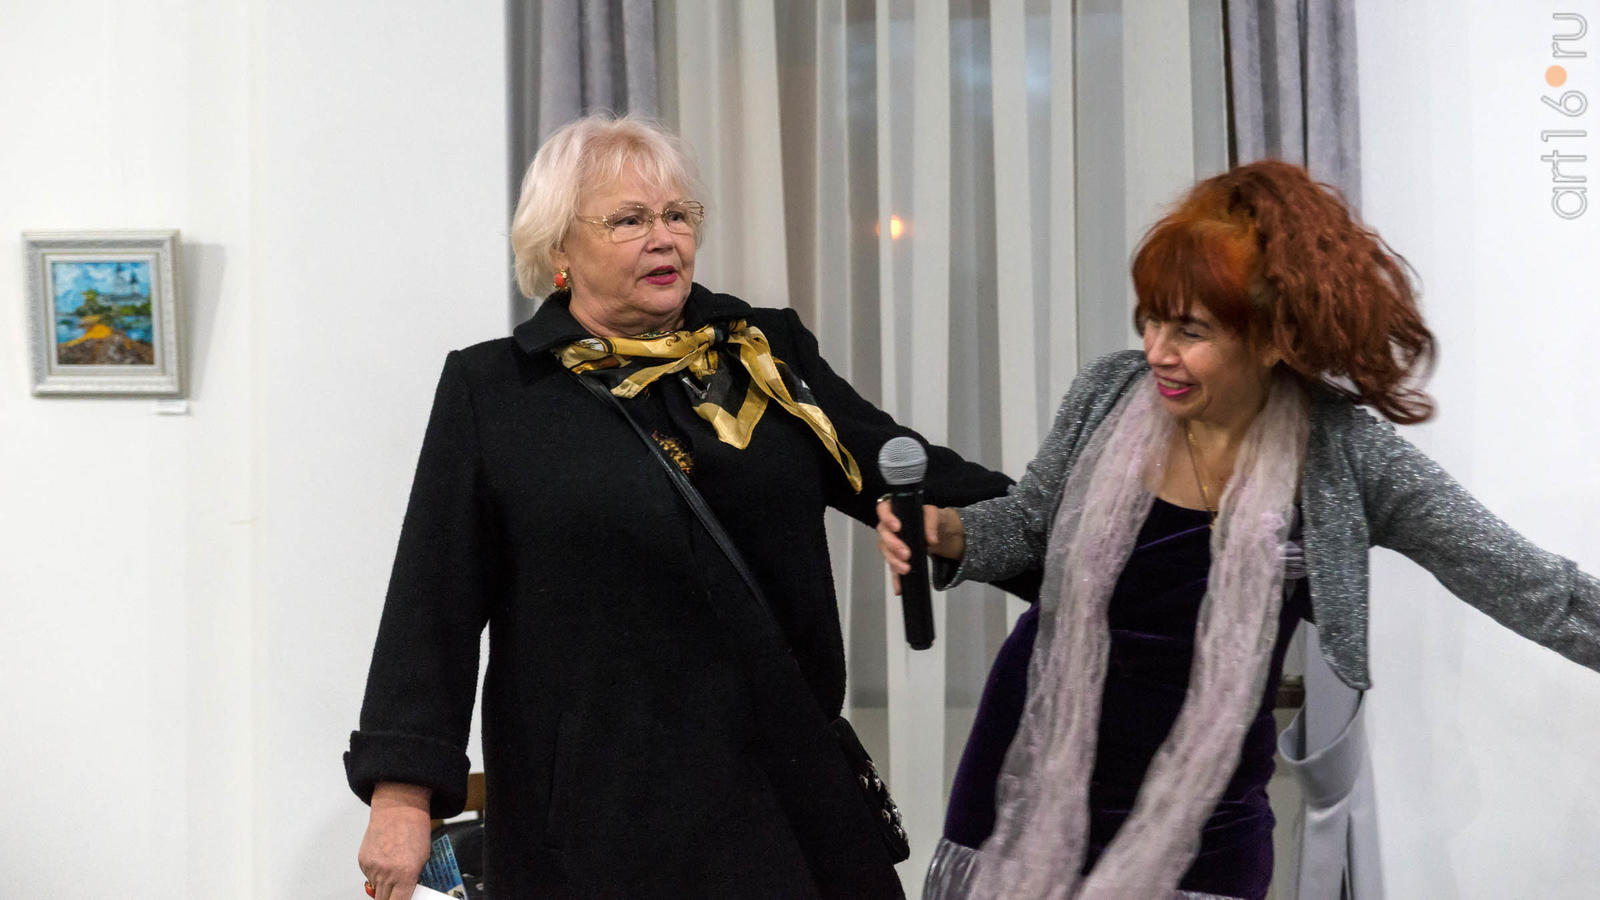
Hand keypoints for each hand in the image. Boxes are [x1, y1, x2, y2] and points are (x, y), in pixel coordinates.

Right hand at [358, 782, 432, 899]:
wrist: (399, 808)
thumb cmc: (414, 828)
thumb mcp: (423, 858)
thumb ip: (413, 879)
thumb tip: (407, 893)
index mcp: (405, 874)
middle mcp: (386, 873)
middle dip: (390, 899)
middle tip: (397, 892)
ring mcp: (372, 867)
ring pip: (375, 889)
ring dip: (382, 886)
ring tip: (392, 870)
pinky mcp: (362, 861)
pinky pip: (369, 876)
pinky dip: (375, 873)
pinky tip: (384, 860)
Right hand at [875, 501, 964, 593]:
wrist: (938, 531)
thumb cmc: (930, 518)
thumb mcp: (934, 514)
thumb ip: (931, 522)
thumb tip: (931, 539)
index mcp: (895, 510)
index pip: (883, 509)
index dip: (887, 518)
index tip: (897, 527)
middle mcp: (889, 527)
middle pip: (883, 535)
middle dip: (893, 546)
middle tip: (905, 553)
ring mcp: (891, 543)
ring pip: (886, 553)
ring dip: (894, 562)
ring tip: (906, 568)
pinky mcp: (896, 557)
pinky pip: (893, 568)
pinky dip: (896, 578)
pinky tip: (899, 587)